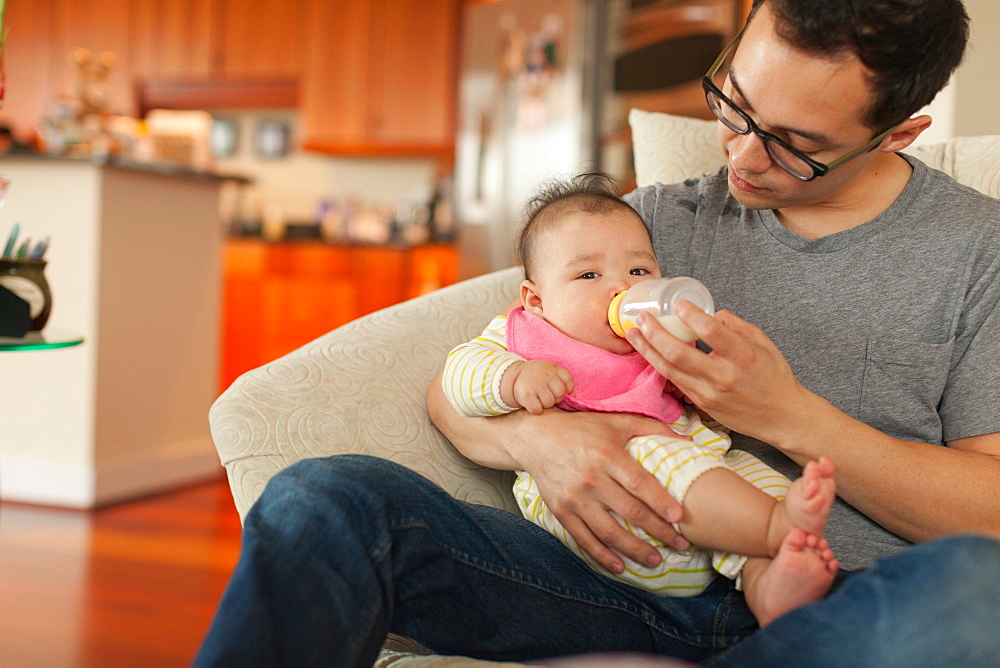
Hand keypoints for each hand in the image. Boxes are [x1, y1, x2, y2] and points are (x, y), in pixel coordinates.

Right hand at [505, 360, 574, 414]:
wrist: (515, 375)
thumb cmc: (538, 376)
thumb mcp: (551, 372)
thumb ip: (564, 382)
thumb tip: (573, 396)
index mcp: (552, 369)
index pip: (568, 379)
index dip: (568, 388)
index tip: (562, 390)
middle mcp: (544, 376)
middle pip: (560, 394)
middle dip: (556, 398)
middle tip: (549, 395)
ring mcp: (535, 385)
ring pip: (549, 403)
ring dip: (546, 405)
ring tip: (540, 399)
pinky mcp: (526, 396)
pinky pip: (537, 409)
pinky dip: (536, 410)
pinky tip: (534, 404)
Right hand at [514, 409, 691, 572]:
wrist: (534, 438)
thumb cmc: (580, 428)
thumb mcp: (615, 421)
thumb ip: (651, 429)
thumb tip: (688, 438)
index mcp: (606, 455)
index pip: (638, 483)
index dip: (660, 501)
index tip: (679, 517)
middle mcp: (590, 479)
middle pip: (629, 511)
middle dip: (658, 531)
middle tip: (680, 545)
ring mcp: (575, 498)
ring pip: (608, 531)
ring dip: (634, 550)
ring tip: (655, 561)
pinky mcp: (561, 511)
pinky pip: (584, 538)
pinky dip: (602, 555)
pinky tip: (620, 566)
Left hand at [626, 301, 812, 444]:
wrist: (781, 416)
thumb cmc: (773, 376)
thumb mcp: (763, 342)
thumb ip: (735, 325)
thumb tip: (710, 313)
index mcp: (742, 356)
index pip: (711, 332)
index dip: (691, 315)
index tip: (679, 303)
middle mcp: (723, 376)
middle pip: (678, 353)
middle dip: (655, 332)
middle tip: (642, 317)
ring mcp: (709, 392)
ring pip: (669, 369)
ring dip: (647, 349)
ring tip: (634, 333)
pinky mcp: (701, 403)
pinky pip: (675, 381)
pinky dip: (659, 365)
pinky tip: (648, 352)